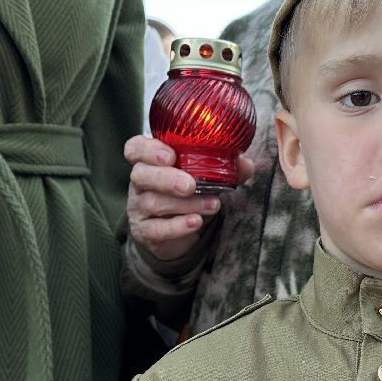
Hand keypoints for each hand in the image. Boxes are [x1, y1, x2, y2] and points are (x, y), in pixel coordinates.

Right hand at [125, 135, 253, 262]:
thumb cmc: (188, 194)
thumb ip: (224, 168)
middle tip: (191, 185)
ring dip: (185, 204)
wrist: (176, 232)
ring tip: (213, 205)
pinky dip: (177, 226)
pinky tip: (196, 222)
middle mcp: (139, 182)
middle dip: (166, 178)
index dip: (148, 150)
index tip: (169, 155)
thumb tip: (246, 164)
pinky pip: (156, 229)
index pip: (135, 148)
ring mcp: (139, 208)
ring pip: (152, 203)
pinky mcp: (145, 231)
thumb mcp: (204, 178)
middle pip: (140, 174)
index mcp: (150, 161)